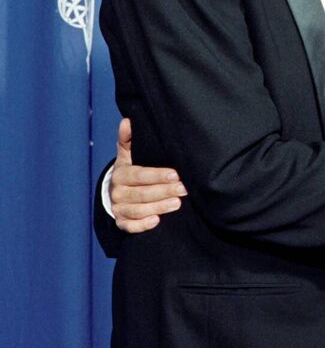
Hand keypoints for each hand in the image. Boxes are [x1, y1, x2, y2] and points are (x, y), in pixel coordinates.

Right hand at [111, 117, 186, 232]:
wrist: (119, 191)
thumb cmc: (131, 170)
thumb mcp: (128, 154)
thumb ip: (128, 139)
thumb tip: (128, 121)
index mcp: (121, 173)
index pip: (139, 175)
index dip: (157, 175)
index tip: (176, 174)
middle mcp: (118, 192)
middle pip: (141, 193)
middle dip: (164, 191)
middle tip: (184, 189)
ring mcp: (119, 208)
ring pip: (137, 210)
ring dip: (158, 207)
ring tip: (177, 203)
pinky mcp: (121, 222)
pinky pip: (129, 227)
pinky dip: (142, 225)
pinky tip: (156, 221)